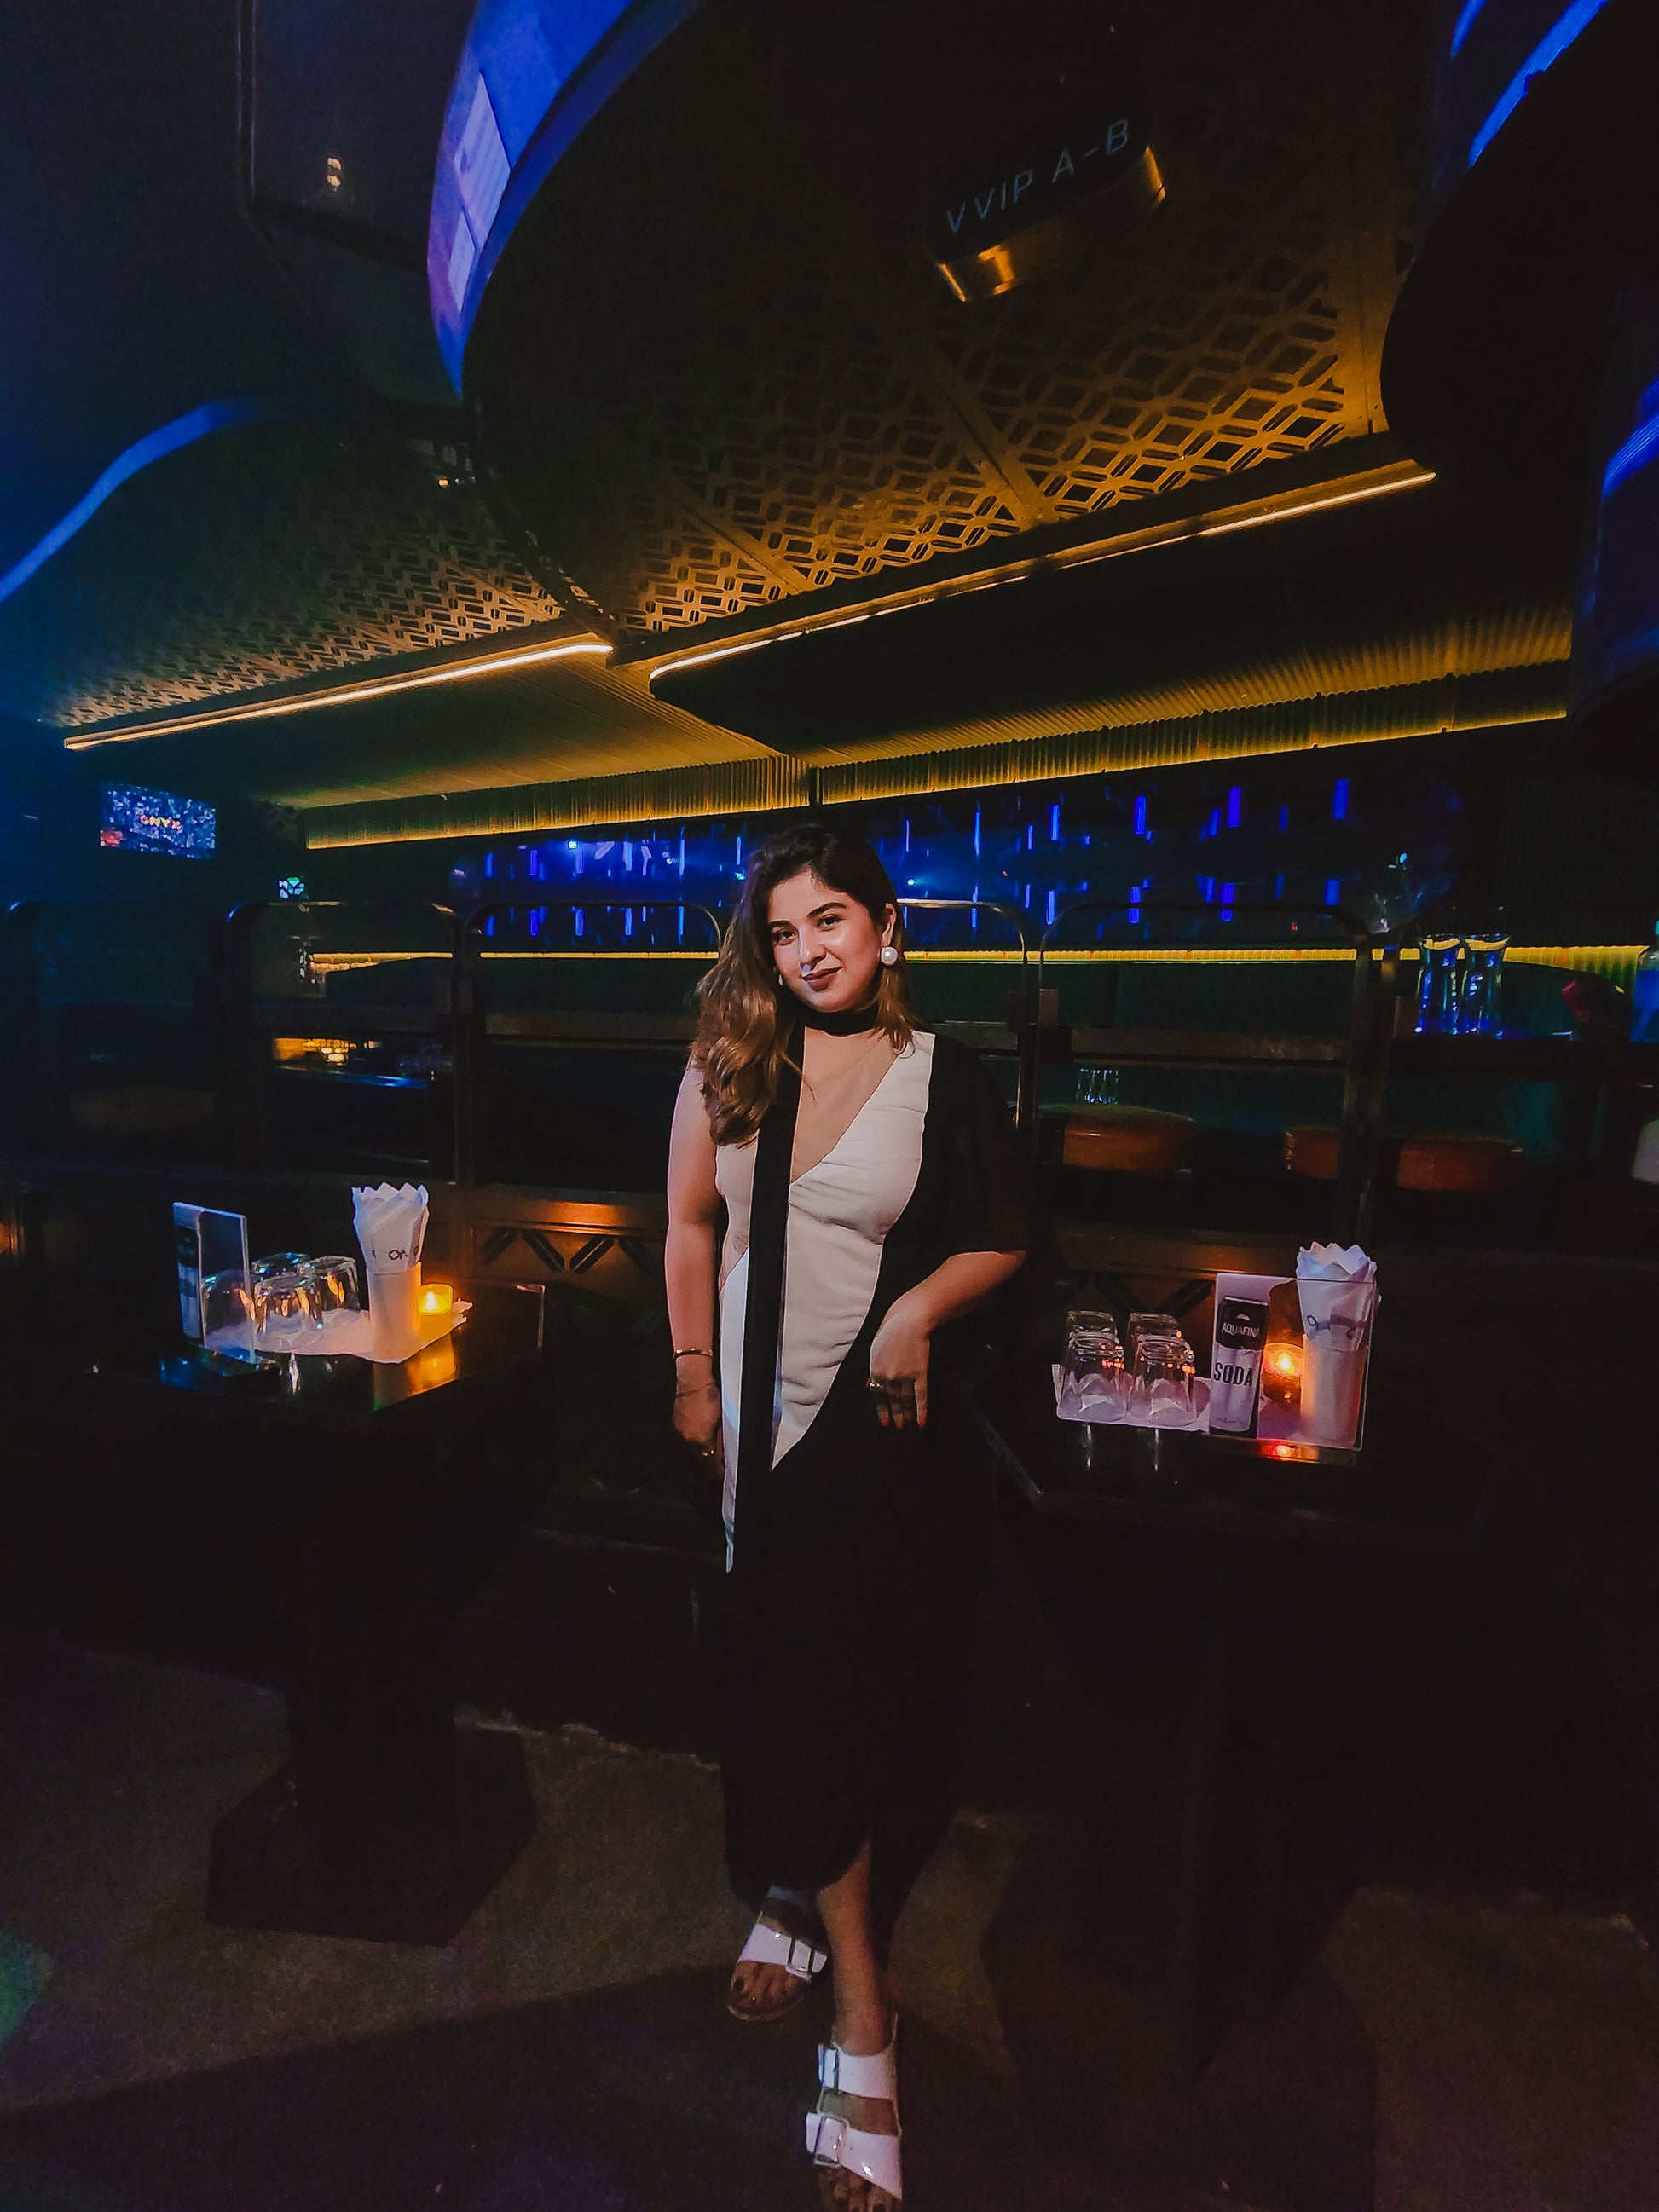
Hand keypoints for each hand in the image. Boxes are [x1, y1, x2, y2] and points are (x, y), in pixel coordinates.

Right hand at [672, 1363, 722, 1473]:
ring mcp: (680, 1432)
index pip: (710, 1463)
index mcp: (699, 1440)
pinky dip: (694, 1445)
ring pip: (692, 1452)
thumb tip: (724, 1456)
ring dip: (701, 1458)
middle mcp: (687, 1439)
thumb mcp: (722, 1421)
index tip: (722, 1476)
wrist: (693, 1381)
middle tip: (716, 1474)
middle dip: (708, 1468)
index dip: (717, 1471)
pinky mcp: (677, 1424)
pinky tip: (699, 1444)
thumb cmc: (708, 1396)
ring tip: (709, 1462)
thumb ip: (722, 1441)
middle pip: (699, 1460)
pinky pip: (686, 1441)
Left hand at [868, 1293, 931, 1429]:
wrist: (908, 1320)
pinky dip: (921, 1411)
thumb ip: (872, 1369)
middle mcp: (888, 1377)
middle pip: (892, 1400)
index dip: (882, 1410)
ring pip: (906, 1401)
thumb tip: (867, 1385)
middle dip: (896, 1414)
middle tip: (898, 1426)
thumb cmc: (890, 1330)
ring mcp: (904, 1376)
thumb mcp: (875, 1348)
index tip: (885, 1422)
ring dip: (907, 1414)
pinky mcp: (920, 1373)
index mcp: (875, 1370)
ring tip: (908, 1424)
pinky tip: (921, 1422)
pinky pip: (920, 1397)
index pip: (878, 1396)